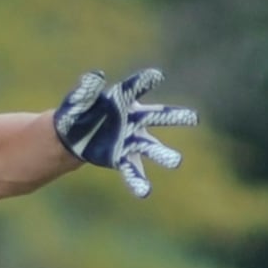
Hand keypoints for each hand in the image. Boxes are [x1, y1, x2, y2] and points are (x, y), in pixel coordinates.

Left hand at [53, 68, 197, 197]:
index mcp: (124, 100)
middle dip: (175, 116)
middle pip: (158, 116)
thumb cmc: (80, 112)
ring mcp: (132, 139)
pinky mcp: (123, 158)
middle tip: (193, 118)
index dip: (143, 82)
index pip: (135, 89)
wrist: (73, 135)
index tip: (155, 75)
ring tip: (176, 162)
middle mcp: (135, 119)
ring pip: (151, 146)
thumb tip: (94, 77)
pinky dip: (138, 180)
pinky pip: (132, 170)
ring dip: (163, 154)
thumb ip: (87, 90)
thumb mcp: (79, 100)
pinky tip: (144, 192)